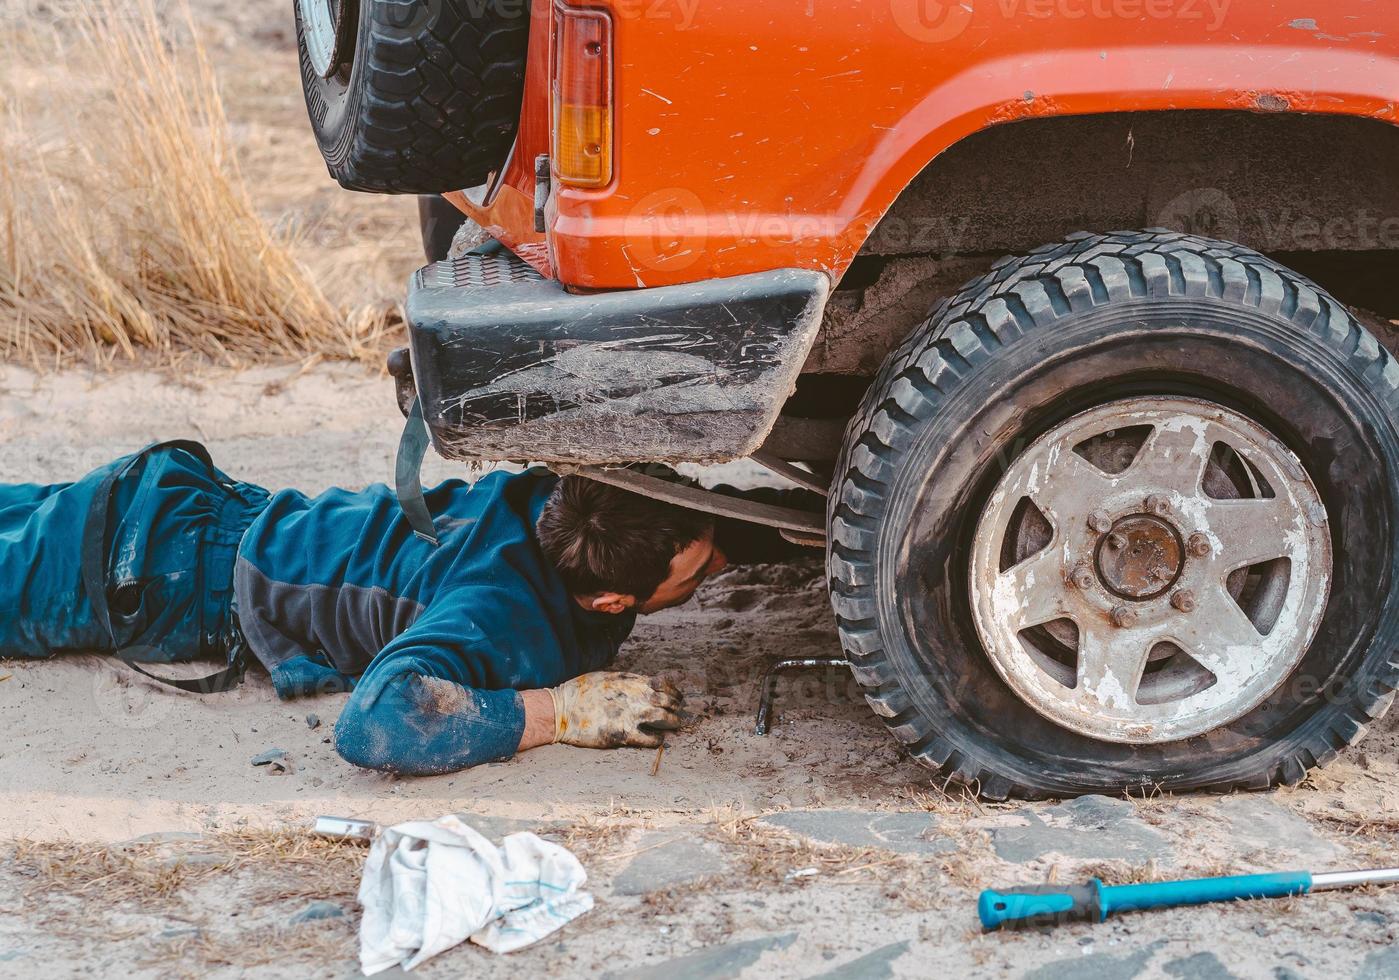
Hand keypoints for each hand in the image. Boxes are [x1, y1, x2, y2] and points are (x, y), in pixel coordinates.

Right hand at [549, 672, 682, 748]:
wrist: (562, 710)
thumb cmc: (580, 692)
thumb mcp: (606, 677)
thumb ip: (626, 681)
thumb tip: (639, 684)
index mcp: (631, 681)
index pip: (664, 683)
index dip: (673, 690)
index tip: (675, 695)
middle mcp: (635, 697)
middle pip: (669, 700)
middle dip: (676, 706)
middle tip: (676, 712)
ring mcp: (631, 715)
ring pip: (665, 719)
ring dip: (672, 722)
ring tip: (674, 725)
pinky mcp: (623, 734)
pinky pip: (650, 739)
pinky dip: (657, 740)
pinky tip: (657, 740)